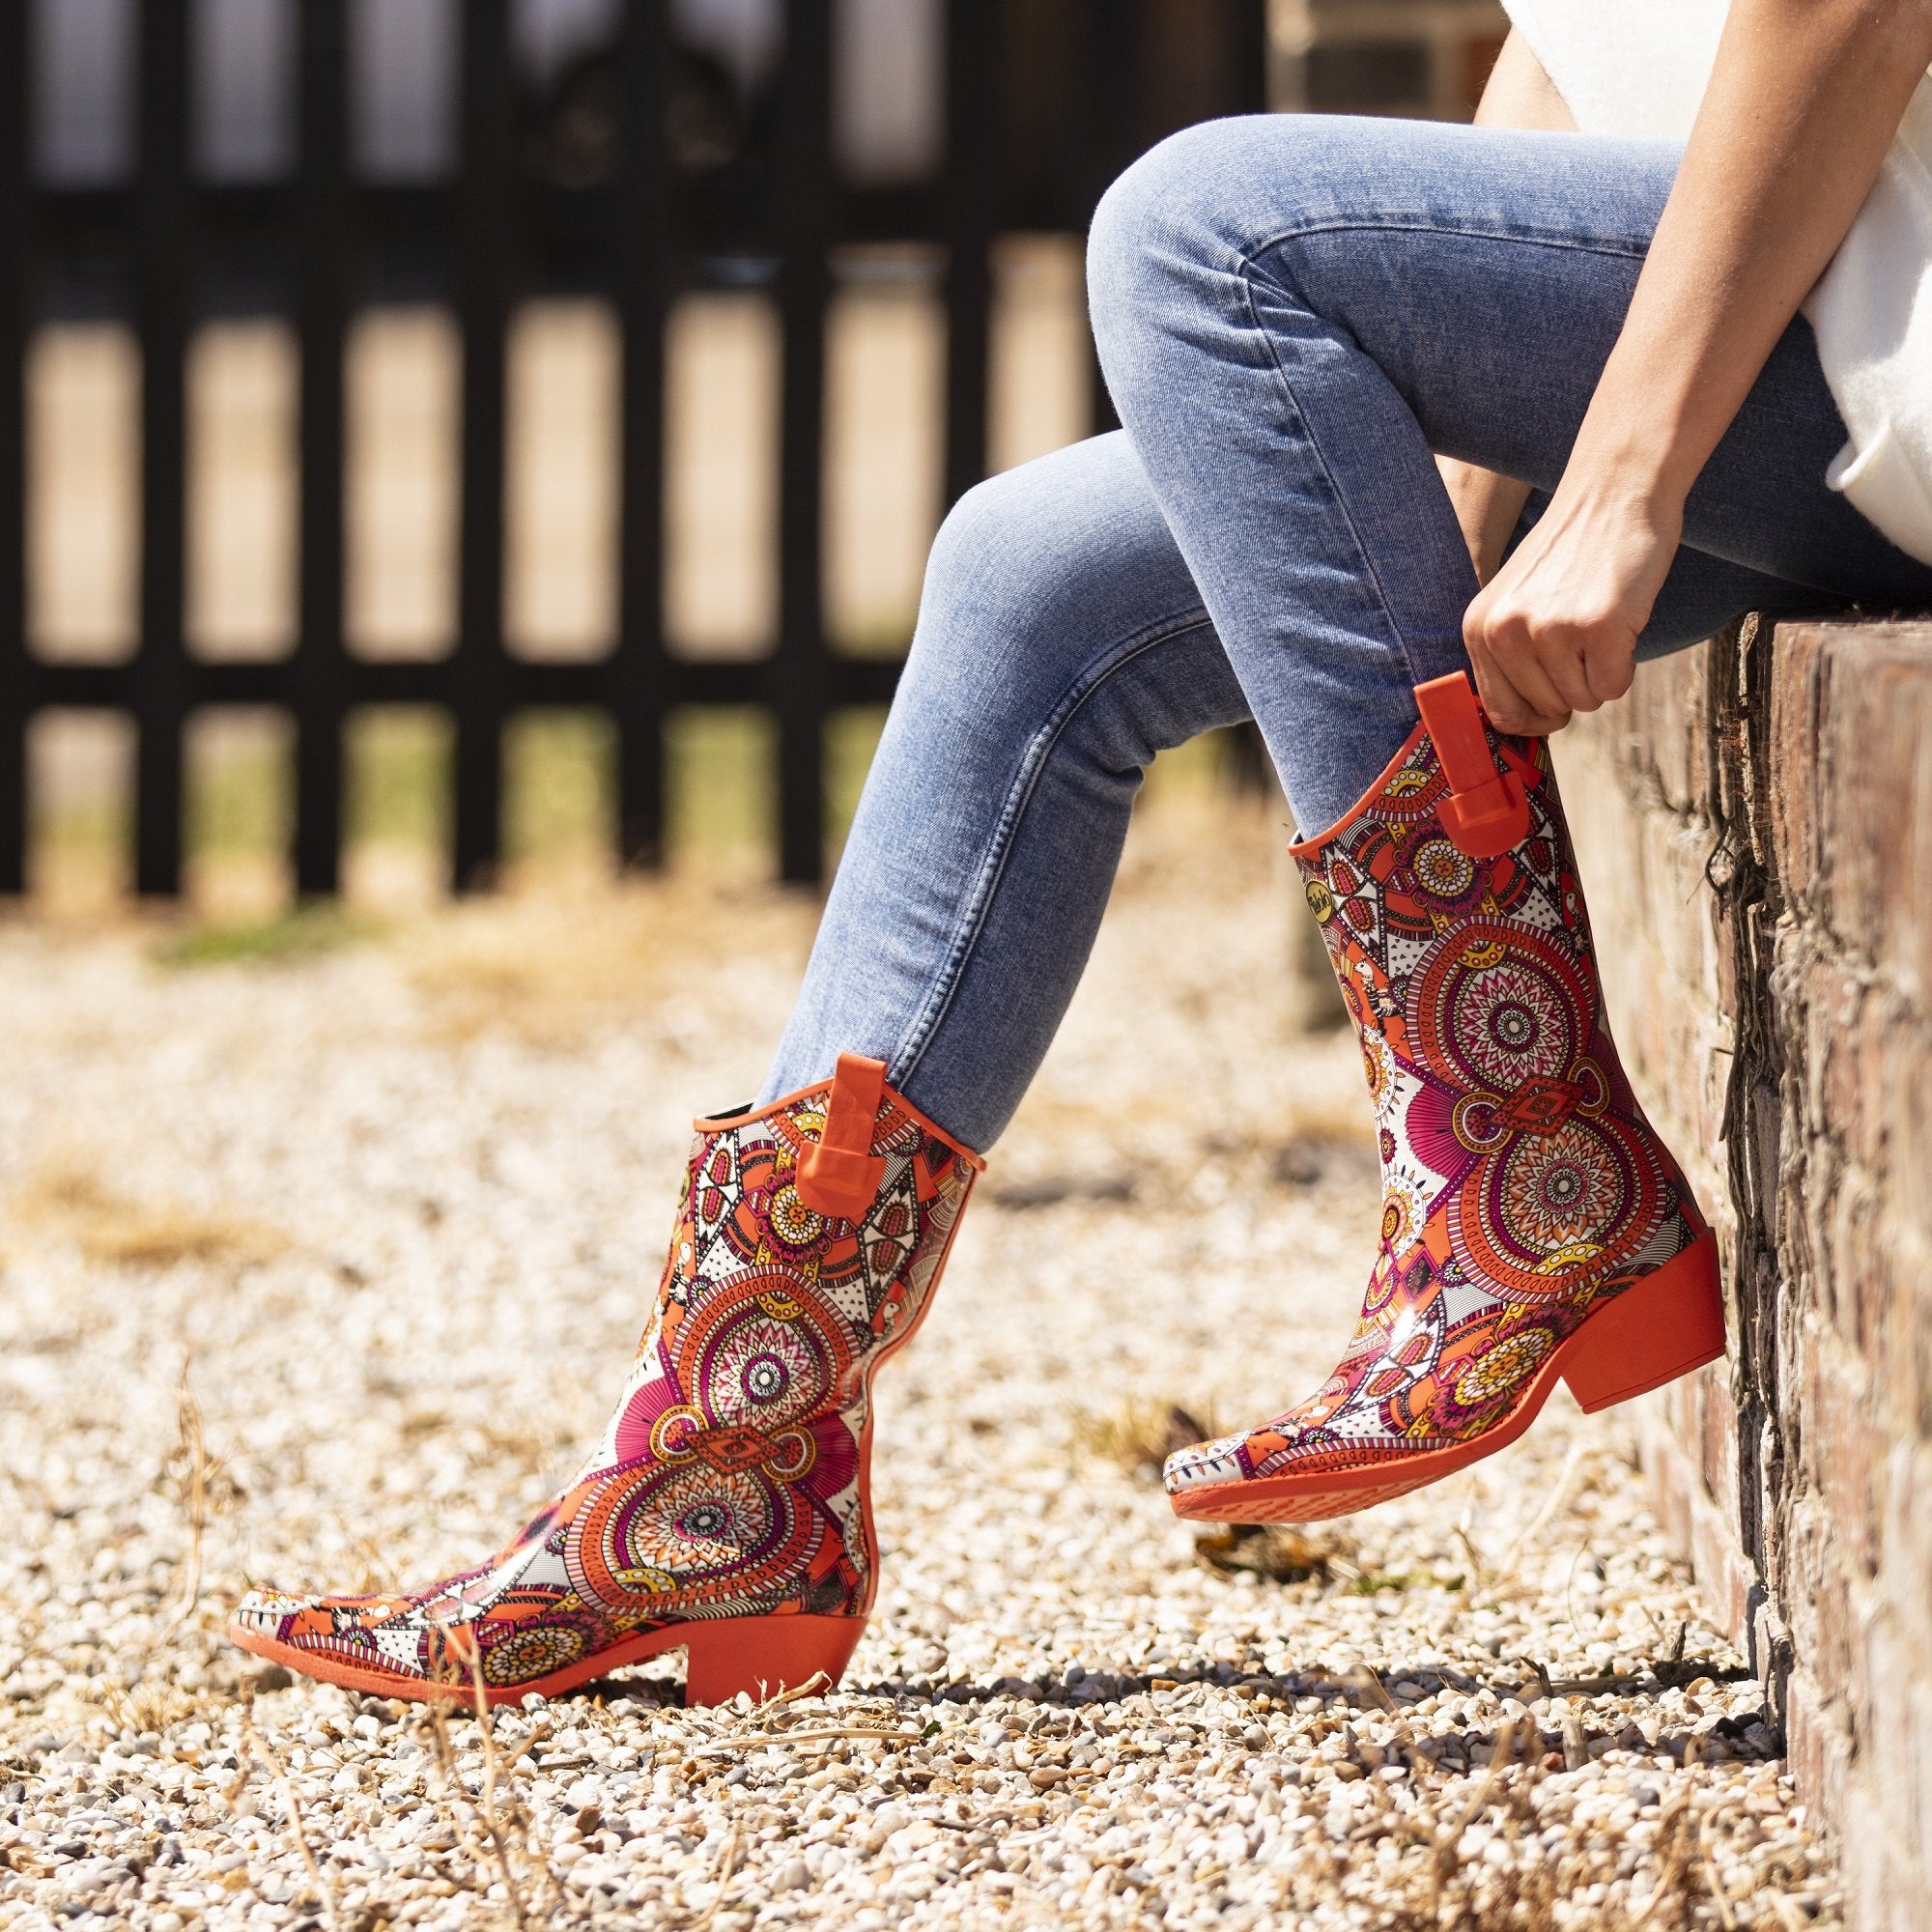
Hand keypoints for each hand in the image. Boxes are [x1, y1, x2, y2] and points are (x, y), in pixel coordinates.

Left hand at [1461, 475, 1680, 734]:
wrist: (1614, 494)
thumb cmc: (1571, 554)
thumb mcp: (1516, 601)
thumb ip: (1508, 656)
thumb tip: (1519, 726)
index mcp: (1479, 629)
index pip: (1500, 712)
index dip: (1533, 718)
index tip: (1553, 709)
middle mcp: (1505, 632)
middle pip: (1548, 710)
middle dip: (1574, 687)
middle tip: (1584, 638)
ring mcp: (1550, 630)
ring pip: (1583, 702)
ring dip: (1601, 674)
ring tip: (1600, 623)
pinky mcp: (1597, 628)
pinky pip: (1614, 688)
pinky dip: (1625, 667)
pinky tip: (1620, 624)